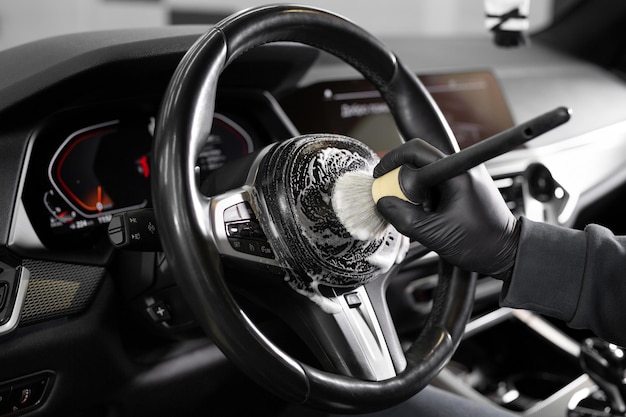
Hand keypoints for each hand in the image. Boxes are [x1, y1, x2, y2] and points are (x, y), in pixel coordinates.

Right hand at [374, 139, 519, 276]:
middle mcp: (461, 168)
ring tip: (417, 214)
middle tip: (395, 200)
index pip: (416, 150)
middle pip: (418, 161)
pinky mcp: (463, 188)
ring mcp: (463, 177)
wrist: (506, 253)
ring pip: (425, 175)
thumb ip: (403, 217)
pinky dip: (424, 199)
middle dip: (402, 182)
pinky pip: (435, 185)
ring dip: (413, 193)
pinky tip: (427, 216)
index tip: (381, 176)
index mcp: (456, 173)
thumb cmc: (482, 243)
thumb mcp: (434, 233)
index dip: (393, 161)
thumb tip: (383, 204)